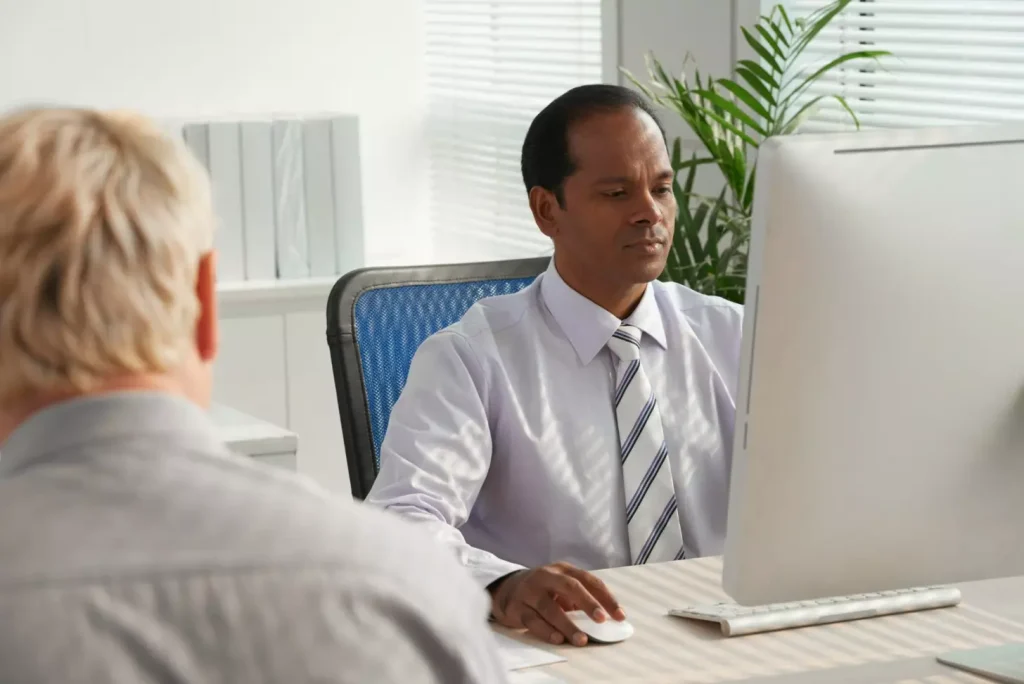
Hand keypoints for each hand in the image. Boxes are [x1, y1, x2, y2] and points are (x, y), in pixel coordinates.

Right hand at [489, 562, 625, 646]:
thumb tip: (607, 617)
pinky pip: (533, 621)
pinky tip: (558, 639)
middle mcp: (546, 576)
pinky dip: (546, 631)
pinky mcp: (516, 607)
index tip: (620, 615)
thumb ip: (580, 597)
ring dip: (567, 625)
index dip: (606, 597)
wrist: (506, 589)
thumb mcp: (561, 586)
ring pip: (550, 608)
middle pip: (570, 587)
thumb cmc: (542, 590)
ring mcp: (529, 591)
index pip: (589, 580)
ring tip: (581, 639)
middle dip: (588, 603)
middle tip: (601, 620)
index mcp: (562, 569)